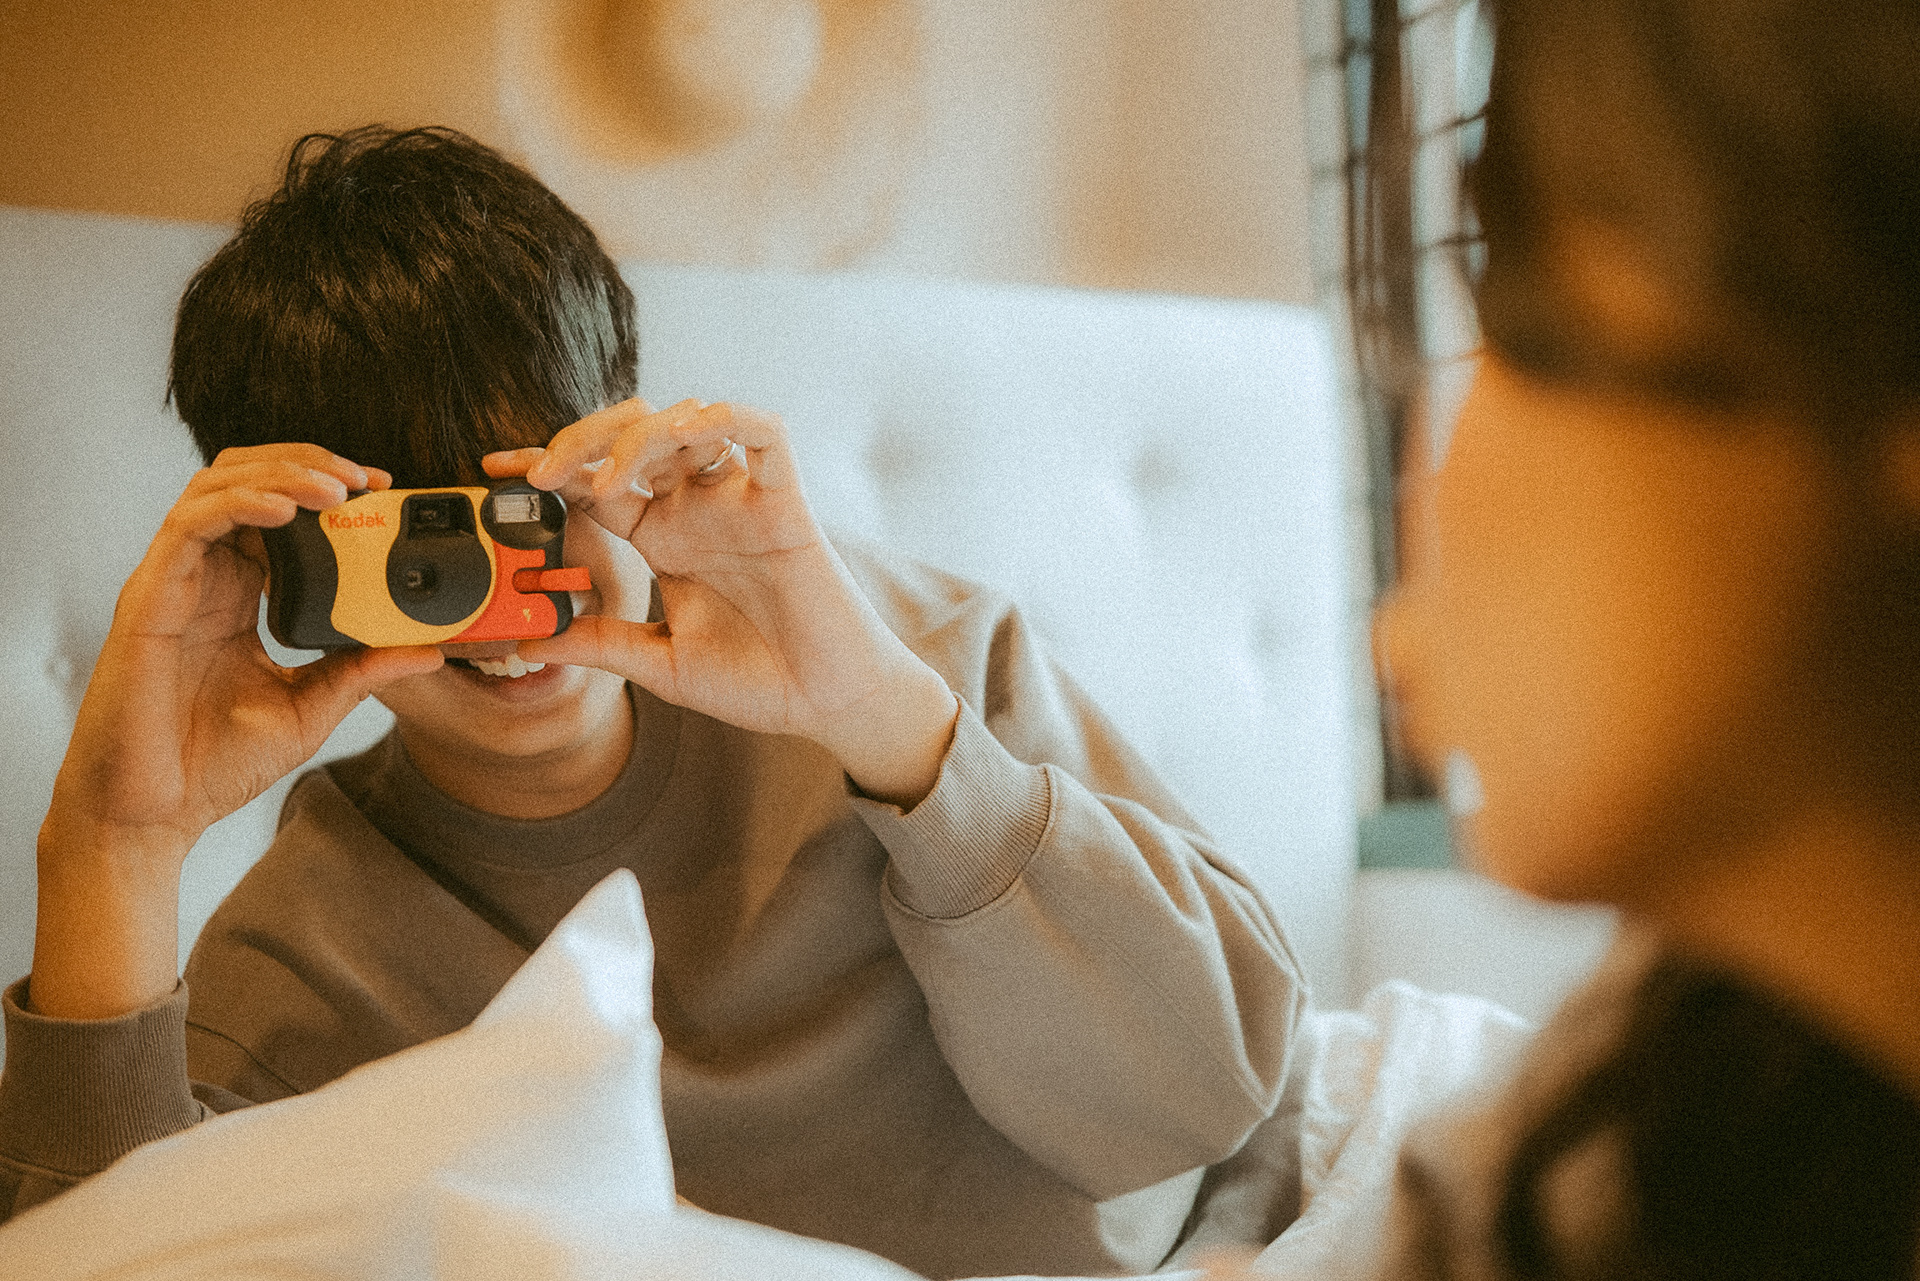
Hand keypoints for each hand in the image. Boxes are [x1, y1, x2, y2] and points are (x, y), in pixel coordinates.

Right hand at [33, 445, 441, 1017]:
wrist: (156, 814)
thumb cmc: (215, 765)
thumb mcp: (311, 708)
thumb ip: (363, 672)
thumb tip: (430, 649)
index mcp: (239, 596)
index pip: (278, 515)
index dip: (324, 490)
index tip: (381, 490)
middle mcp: (205, 580)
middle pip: (246, 482)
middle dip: (305, 466)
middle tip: (363, 478)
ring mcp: (175, 584)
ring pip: (217, 489)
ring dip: (279, 475)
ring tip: (335, 487)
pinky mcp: (151, 599)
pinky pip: (190, 526)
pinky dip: (239, 505)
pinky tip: (284, 510)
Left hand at [486, 399, 958, 806]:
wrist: (828, 705)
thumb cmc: (758, 683)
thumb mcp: (660, 665)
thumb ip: (600, 644)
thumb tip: (526, 635)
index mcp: (664, 540)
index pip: (595, 483)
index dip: (547, 466)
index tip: (496, 471)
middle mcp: (697, 510)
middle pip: (631, 436)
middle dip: (580, 440)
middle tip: (541, 474)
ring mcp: (740, 502)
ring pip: (685, 423)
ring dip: (638, 435)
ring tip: (609, 478)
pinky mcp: (786, 503)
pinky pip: (763, 433)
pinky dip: (727, 418)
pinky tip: (689, 433)